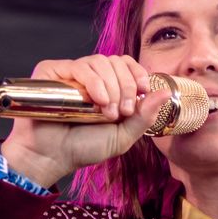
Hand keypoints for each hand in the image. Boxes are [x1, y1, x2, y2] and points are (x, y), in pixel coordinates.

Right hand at [0, 55, 171, 187]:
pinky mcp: (52, 72)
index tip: (144, 89)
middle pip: (116, 61)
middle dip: (127, 86)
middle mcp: (89, 77)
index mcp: (107, 87)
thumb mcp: (123, 136)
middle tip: (123, 111)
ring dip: (111, 87)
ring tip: (108, 112)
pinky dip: (94, 82)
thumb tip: (166, 93)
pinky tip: (97, 101)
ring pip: (100, 62)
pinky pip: (79, 66)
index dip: (138, 73)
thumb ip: (144, 116)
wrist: (52, 157)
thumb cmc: (83, 148)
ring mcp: (70, 73)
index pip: (126, 64)